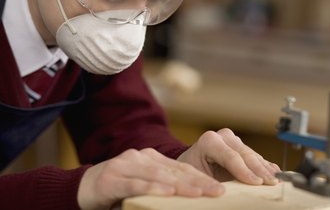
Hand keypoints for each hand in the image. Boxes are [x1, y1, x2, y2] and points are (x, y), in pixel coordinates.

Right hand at [77, 148, 224, 209]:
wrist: (82, 188)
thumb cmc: (117, 189)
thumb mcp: (144, 186)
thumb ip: (163, 188)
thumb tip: (190, 198)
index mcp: (151, 159)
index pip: (180, 169)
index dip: (201, 178)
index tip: (220, 188)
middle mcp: (140, 158)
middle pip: (174, 171)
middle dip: (198, 182)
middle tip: (218, 191)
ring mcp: (126, 165)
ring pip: (158, 175)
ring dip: (180, 185)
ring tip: (200, 193)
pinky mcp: (112, 178)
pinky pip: (136, 184)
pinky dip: (152, 188)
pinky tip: (167, 192)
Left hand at [177, 128, 279, 184]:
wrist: (192, 163)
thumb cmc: (193, 171)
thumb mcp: (201, 177)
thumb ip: (216, 181)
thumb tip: (230, 191)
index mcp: (209, 141)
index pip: (231, 156)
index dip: (245, 171)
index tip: (256, 183)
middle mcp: (222, 136)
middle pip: (245, 154)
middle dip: (259, 170)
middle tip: (271, 183)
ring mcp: (233, 139)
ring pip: (253, 154)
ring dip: (265, 168)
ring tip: (276, 179)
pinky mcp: (241, 145)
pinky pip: (256, 155)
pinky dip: (265, 164)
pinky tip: (274, 171)